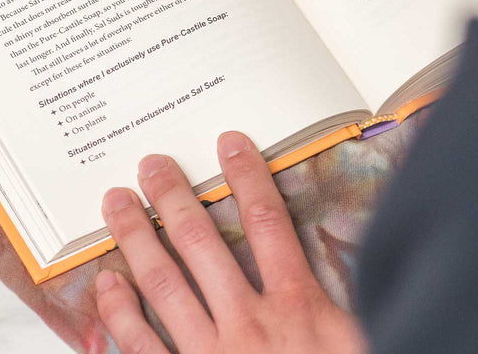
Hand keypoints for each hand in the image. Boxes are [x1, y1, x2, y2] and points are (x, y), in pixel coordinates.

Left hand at [97, 131, 366, 353]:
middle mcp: (247, 324)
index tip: (229, 143)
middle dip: (173, 197)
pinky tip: (106, 283)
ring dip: (137, 239)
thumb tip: (371, 243)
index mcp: (296, 306)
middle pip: (202, 243)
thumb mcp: (361, 336)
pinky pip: (141, 347)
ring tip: (116, 204)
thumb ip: (350, 293)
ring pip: (163, 285)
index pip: (266, 221)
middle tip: (150, 164)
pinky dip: (119, 313)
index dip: (246, 176)